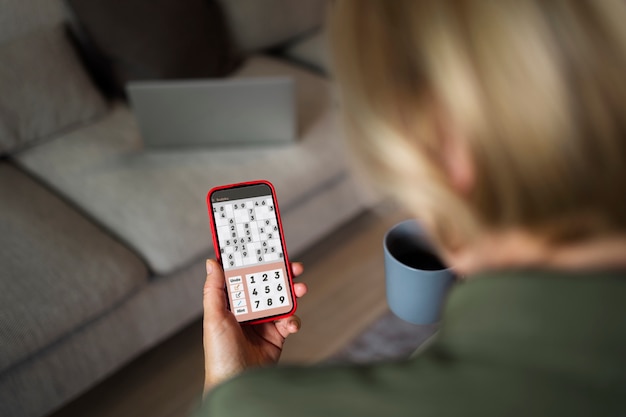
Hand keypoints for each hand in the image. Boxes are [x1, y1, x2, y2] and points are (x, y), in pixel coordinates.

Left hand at [202, 259, 306, 393]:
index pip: (245, 277)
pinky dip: (293, 320)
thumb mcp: (213, 317)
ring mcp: (263, 323)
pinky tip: (290, 324)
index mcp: (232, 303)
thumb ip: (214, 289)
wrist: (238, 383)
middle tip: (294, 267)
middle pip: (267, 285)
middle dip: (282, 275)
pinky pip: (290, 322)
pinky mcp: (277, 336)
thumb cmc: (220, 354)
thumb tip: (212, 262)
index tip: (267, 250)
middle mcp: (248, 311)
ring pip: (282, 300)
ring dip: (293, 292)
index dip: (256, 263)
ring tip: (301, 288)